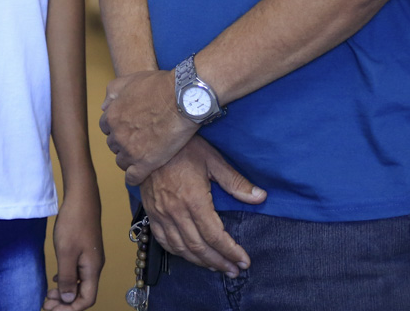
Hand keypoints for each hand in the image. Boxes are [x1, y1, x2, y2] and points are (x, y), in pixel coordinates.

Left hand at [42, 178, 102, 309]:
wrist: (81, 198)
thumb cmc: (73, 223)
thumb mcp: (66, 252)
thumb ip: (67, 277)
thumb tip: (67, 299)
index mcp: (92, 270)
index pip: (87, 300)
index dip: (70, 308)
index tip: (51, 308)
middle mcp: (94, 267)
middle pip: (83, 294)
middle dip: (65, 302)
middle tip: (46, 303)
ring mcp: (90, 259)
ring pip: (79, 284)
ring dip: (65, 292)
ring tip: (48, 294)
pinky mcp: (85, 251)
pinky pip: (77, 273)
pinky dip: (66, 280)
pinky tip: (55, 279)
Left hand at [99, 70, 195, 184]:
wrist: (182, 99)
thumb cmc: (158, 87)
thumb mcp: (128, 81)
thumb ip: (112, 93)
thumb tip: (104, 107)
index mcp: (112, 116)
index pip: (106, 128)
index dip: (117, 128)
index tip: (128, 129)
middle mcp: (117, 135)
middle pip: (113, 145)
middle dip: (123, 143)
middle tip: (138, 141)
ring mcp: (130, 151)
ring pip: (122, 161)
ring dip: (129, 159)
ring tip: (142, 156)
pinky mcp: (146, 163)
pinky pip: (133, 177)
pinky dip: (134, 177)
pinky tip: (141, 174)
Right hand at [139, 137, 264, 274]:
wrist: (148, 140)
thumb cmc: (182, 147)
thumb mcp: (213, 160)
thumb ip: (236, 182)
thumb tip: (260, 197)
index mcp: (193, 200)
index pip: (215, 236)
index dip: (231, 251)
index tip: (244, 261)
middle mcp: (175, 211)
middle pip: (198, 247)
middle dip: (218, 262)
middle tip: (233, 270)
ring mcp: (160, 213)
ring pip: (180, 247)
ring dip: (199, 261)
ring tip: (215, 267)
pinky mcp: (151, 211)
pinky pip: (163, 240)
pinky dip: (177, 252)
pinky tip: (189, 255)